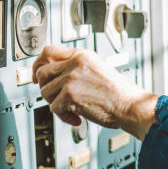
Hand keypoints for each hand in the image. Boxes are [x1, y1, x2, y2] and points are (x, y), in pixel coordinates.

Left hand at [33, 45, 157, 138]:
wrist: (130, 105)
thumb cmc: (118, 92)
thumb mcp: (97, 69)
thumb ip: (76, 67)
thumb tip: (54, 75)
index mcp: (82, 55)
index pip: (48, 51)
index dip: (38, 63)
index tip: (37, 74)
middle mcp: (74, 64)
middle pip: (42, 72)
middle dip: (46, 87)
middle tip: (54, 97)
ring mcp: (71, 78)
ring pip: (45, 92)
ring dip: (56, 104)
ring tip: (71, 108)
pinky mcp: (70, 95)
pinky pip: (54, 108)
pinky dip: (64, 117)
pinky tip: (77, 117)